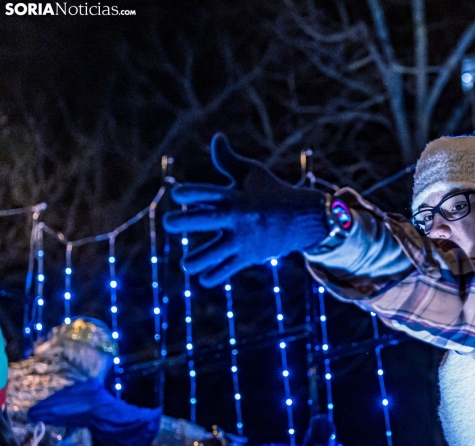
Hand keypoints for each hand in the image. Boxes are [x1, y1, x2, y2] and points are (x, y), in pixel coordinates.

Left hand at [163, 133, 327, 285]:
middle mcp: (237, 217)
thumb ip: (228, 160)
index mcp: (235, 196)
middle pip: (206, 220)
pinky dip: (214, 275)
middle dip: (184, 221)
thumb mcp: (252, 173)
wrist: (304, 218)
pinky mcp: (249, 256)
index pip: (210, 192)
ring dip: (197, 260)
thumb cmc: (271, 192)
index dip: (192, 193)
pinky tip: (203, 278)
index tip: (178, 194)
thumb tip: (217, 137)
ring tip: (186, 264)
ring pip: (214, 253)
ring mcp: (243, 239)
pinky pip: (228, 269)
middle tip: (169, 223)